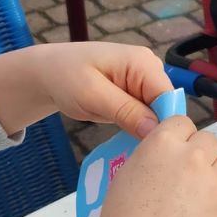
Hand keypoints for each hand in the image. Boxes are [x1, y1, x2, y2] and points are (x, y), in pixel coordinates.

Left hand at [42, 42, 171, 137]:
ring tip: (133, 149)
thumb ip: (126, 111)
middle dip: (154, 129)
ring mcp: (143, 83)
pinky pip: (145, 116)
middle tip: (139, 153)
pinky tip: (128, 140)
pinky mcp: (135, 95)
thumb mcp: (92, 95)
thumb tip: (156, 130)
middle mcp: (150, 69)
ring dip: (145, 131)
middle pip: (165, 107)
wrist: (48, 73)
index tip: (150, 149)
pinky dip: (138, 129)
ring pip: (157, 114)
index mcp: (143, 62)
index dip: (163, 124)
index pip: (168, 98)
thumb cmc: (65, 77)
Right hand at [79, 117, 216, 216]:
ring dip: (213, 176)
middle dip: (200, 155)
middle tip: (186, 178)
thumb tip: (171, 151)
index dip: (180, 137)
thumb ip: (155, 154)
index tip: (176, 152)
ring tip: (194, 199)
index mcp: (163, 142)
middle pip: (209, 141)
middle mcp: (193, 155)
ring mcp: (214, 180)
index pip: (183, 122)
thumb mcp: (129, 172)